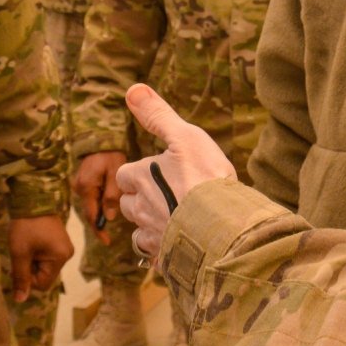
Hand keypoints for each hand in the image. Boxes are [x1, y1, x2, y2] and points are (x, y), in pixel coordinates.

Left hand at [8, 214, 72, 299]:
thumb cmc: (26, 225)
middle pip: (45, 276)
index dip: (28, 280)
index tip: (18, 264)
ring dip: (32, 262)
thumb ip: (21, 277)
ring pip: (45, 267)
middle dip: (30, 269)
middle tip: (21, 253)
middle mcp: (67, 254)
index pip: (43, 284)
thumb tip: (20, 300)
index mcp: (61, 257)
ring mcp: (65, 248)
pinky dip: (36, 255)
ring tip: (26, 246)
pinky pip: (47, 258)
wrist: (32, 198)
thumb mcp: (20, 252)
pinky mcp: (60, 243)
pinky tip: (31, 243)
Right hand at [74, 151, 126, 242]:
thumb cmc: (110, 155)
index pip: (91, 215)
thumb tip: (110, 217)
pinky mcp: (82, 183)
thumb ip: (112, 195)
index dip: (98, 229)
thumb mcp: (115, 174)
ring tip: (113, 206)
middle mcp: (79, 188)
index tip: (106, 242)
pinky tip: (108, 199)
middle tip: (108, 236)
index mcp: (86, 187)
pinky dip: (99, 201)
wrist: (100, 139)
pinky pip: (91, 197)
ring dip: (100, 210)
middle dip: (100, 222)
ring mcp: (79, 185)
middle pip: (90, 211)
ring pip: (91, 205)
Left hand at [115, 83, 237, 258]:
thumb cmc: (203, 176)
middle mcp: (141, 207)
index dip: (137, 173)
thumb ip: (158, 115)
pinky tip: (175, 245)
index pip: (125, 174)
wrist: (221, 223)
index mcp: (141, 177)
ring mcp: (152, 234)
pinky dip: (160, 249)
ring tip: (170, 220)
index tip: (153, 171)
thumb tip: (132, 89)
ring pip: (138, 231)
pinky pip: (154, 255)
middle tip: (162, 195)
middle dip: (139, 200)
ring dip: (148, 225)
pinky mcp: (165, 257)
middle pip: (128, 204)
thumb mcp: (184, 135)